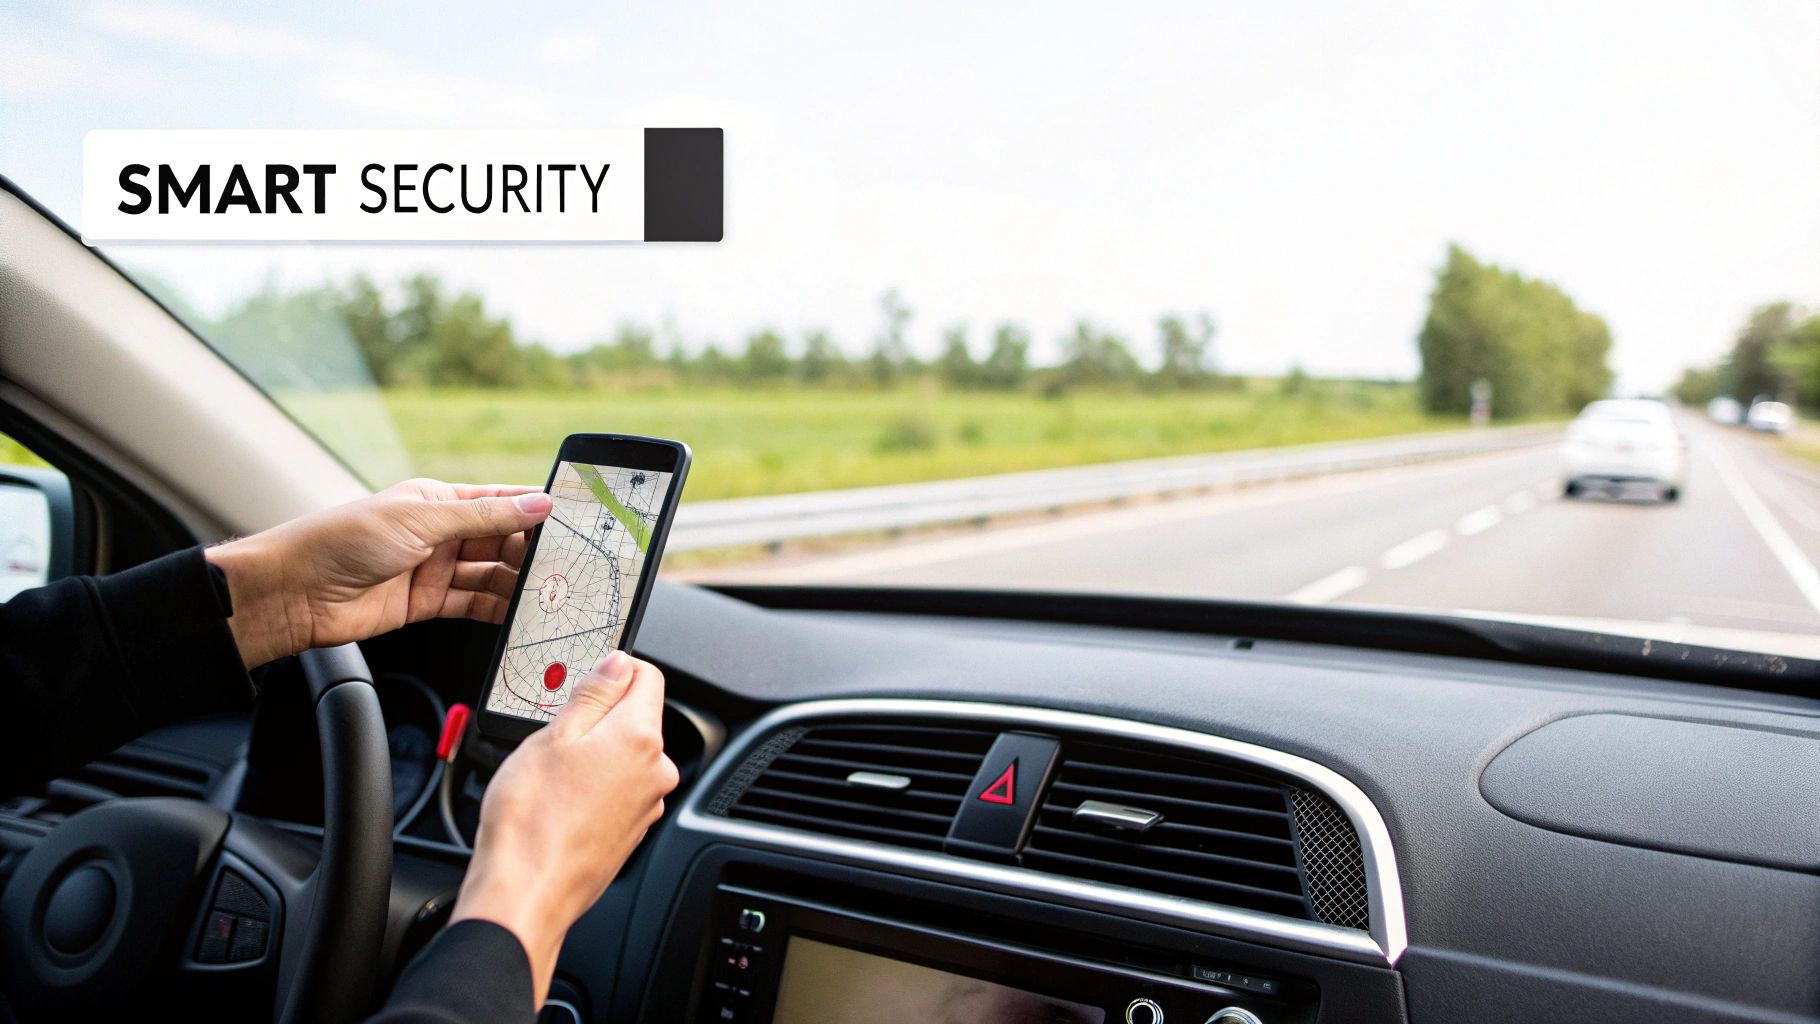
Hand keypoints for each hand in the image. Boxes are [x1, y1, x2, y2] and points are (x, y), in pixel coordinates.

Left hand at [205, 479, 552, 667]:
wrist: (293, 592)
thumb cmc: (342, 541)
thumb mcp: (420, 520)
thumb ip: (483, 518)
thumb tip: (537, 506)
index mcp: (438, 500)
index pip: (501, 501)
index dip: (536, 510)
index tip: (573, 520)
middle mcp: (439, 533)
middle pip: (502, 541)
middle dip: (534, 552)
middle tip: (570, 564)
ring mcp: (434, 569)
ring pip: (492, 575)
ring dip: (520, 584)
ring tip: (551, 593)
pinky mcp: (427, 603)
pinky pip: (474, 604)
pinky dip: (497, 610)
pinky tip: (520, 614)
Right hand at [449, 651, 678, 1005]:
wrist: (525, 894)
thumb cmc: (531, 820)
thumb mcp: (552, 737)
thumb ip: (593, 694)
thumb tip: (619, 662)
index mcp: (641, 739)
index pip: (647, 676)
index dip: (615, 670)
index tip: (585, 679)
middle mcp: (655, 772)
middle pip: (636, 717)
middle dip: (599, 716)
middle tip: (554, 732)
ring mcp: (646, 804)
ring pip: (624, 755)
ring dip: (594, 753)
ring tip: (550, 773)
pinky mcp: (631, 831)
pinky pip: (618, 789)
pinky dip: (594, 784)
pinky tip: (559, 799)